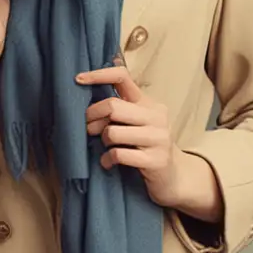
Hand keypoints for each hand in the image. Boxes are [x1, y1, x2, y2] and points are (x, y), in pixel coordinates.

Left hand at [78, 63, 181, 196]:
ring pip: (112, 132)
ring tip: (106, 147)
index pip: (123, 77)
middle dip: (93, 117)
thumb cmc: (146, 147)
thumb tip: (88, 84)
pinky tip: (108, 163)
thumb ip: (119, 107)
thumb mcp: (137, 122)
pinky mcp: (155, 160)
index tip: (78, 80)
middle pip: (112, 106)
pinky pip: (119, 155)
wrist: (174, 177)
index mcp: (149, 103)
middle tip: (89, 129)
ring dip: (102, 141)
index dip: (98, 75)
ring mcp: (158, 138)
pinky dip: (107, 159)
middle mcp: (156, 117)